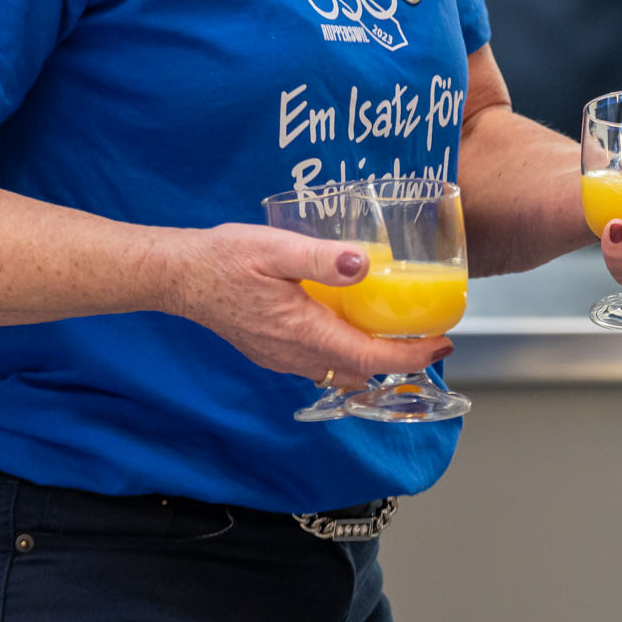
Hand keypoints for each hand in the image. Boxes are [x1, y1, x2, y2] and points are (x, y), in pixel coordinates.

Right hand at [161, 223, 450, 391]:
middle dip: (397, 360)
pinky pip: (317, 364)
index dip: (412, 356)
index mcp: (304, 332)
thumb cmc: (224, 259)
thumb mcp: (276, 248)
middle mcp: (294, 355)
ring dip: (369, 358)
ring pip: (338, 372)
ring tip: (392, 329)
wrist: (179, 276)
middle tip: (423, 333)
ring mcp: (280, 358)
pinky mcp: (270, 352)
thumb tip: (363, 264)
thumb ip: (322, 258)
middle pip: (360, 373)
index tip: (442, 343)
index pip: (371, 359)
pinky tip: (346, 324)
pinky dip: (343, 353)